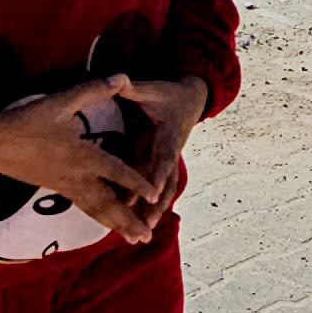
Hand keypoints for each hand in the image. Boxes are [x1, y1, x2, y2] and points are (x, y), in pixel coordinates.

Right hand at [0, 77, 156, 238]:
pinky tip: (108, 226)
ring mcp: (66, 186)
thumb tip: (121, 76)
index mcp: (82, 155)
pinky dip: (100, 218)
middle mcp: (77, 177)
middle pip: (108, 204)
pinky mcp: (57, 190)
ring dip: (117, 226)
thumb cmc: (27, 121)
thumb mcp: (60, 101)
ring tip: (135, 240)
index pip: (115, 172)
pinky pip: (84, 208)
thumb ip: (93, 90)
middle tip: (148, 237)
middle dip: (129, 221)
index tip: (155, 195)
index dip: (137, 183)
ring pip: (96, 211)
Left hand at [115, 75, 211, 217]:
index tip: (150, 194)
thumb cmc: (170, 93)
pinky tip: (142, 222)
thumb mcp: (153, 88)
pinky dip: (152, 205)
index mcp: (169, 137)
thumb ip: (134, 88)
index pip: (163, 161)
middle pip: (165, 184)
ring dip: (156, 211)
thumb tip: (118, 79)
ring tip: (145, 232)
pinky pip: (158, 187)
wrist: (192, 97)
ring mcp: (168, 161)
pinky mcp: (163, 164)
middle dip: (156, 206)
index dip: (157, 178)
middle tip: (147, 227)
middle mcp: (171, 153)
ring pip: (164, 191)